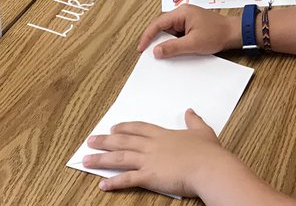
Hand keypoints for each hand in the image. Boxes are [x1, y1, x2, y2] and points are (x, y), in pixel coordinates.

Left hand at [85, 110, 228, 194]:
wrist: (209, 167)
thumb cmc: (208, 153)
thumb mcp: (202, 131)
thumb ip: (194, 121)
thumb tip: (190, 111)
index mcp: (164, 135)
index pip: (139, 128)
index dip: (125, 128)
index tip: (114, 128)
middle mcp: (153, 146)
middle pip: (124, 141)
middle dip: (105, 141)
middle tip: (91, 140)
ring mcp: (149, 160)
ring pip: (120, 158)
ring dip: (102, 158)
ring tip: (87, 159)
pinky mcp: (149, 176)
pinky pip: (127, 179)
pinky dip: (114, 182)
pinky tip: (102, 184)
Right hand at [136, 5, 238, 57]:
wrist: (234, 33)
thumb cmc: (216, 35)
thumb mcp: (193, 44)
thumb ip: (173, 47)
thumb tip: (156, 50)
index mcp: (182, 13)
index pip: (158, 23)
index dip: (148, 36)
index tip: (141, 48)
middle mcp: (182, 13)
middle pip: (162, 25)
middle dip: (153, 38)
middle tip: (146, 51)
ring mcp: (186, 19)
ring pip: (169, 30)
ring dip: (163, 40)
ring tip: (158, 53)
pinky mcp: (190, 25)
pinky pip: (176, 33)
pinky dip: (172, 41)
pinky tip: (170, 51)